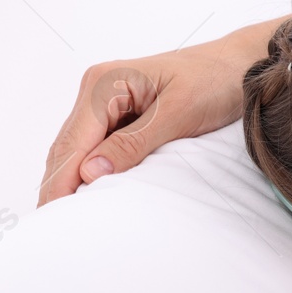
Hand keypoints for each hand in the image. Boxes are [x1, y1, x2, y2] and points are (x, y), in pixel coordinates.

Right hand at [38, 17, 283, 204]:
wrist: (240, 64)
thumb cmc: (215, 80)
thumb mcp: (179, 112)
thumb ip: (135, 142)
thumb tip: (90, 173)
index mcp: (104, 84)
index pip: (72, 142)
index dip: (60, 182)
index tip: (54, 216)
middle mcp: (96, 92)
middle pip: (66, 148)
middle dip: (57, 187)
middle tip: (51, 228)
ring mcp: (105, 104)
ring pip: (77, 151)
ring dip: (69, 182)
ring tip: (64, 221)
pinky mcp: (120, 116)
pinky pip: (97, 149)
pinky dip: (90, 173)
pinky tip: (88, 197)